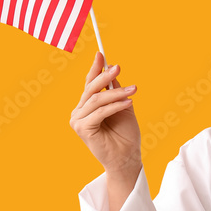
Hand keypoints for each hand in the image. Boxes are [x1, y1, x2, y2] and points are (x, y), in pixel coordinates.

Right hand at [69, 52, 141, 177]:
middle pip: (90, 89)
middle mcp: (79, 112)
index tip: (101, 53)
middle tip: (118, 67)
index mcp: (87, 106)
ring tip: (133, 90)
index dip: (95, 68)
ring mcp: (77, 121)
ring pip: (96, 100)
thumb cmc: (125, 134)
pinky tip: (128, 103)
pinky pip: (99, 112)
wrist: (127, 157)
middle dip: (105, 77)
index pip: (89, 84)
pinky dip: (114, 106)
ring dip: (116, 93)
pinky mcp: (82, 129)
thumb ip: (115, 90)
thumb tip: (112, 70)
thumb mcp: (123, 106)